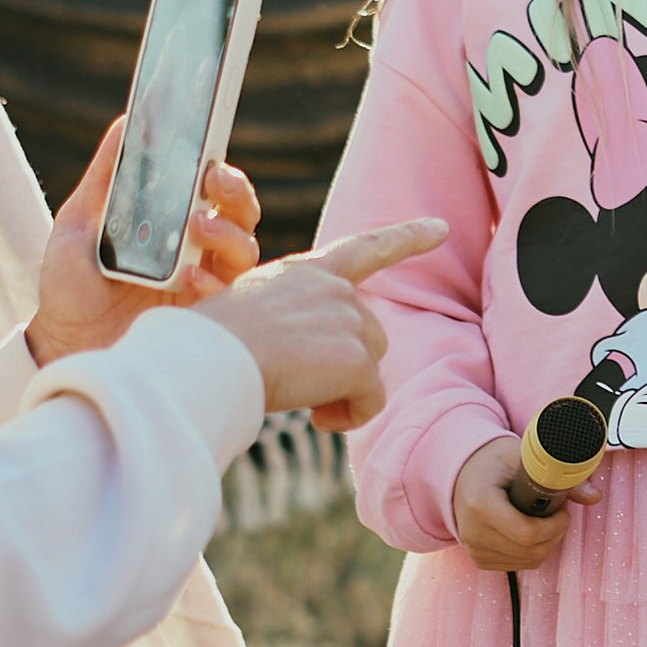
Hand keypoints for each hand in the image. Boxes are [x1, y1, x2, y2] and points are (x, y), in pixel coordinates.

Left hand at [26, 122, 262, 365]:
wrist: (62, 341)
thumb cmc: (72, 283)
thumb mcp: (80, 220)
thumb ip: (107, 176)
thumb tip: (126, 123)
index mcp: (175, 222)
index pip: (215, 190)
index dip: (223, 171)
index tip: (211, 157)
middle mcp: (199, 249)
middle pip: (241, 213)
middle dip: (235, 192)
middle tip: (213, 181)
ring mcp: (205, 283)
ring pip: (245, 249)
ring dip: (228, 232)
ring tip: (198, 226)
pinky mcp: (203, 318)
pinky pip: (227, 295)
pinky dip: (210, 281)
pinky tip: (187, 276)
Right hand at [195, 216, 446, 428]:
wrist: (206, 360)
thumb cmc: (207, 345)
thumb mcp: (248, 313)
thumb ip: (289, 318)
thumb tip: (306, 355)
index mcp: (306, 272)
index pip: (366, 248)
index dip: (407, 236)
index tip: (441, 227)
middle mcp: (334, 289)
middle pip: (367, 333)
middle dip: (345, 364)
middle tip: (298, 383)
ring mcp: (348, 320)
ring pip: (369, 367)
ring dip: (342, 389)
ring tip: (300, 397)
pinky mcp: (356, 358)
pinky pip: (370, 400)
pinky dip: (349, 416)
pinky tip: (317, 419)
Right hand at [452, 433, 580, 572]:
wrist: (464, 474)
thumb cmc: (497, 462)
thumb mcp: (525, 460)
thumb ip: (559, 478)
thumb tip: (595, 496)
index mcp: (481, 504)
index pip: (527, 533)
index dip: (554, 526)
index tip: (563, 511)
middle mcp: (473, 531)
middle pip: (531, 550)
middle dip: (555, 534)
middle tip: (559, 514)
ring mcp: (474, 549)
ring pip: (528, 561)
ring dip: (546, 543)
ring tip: (544, 519)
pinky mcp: (479, 559)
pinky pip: (520, 564)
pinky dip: (534, 550)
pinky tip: (530, 529)